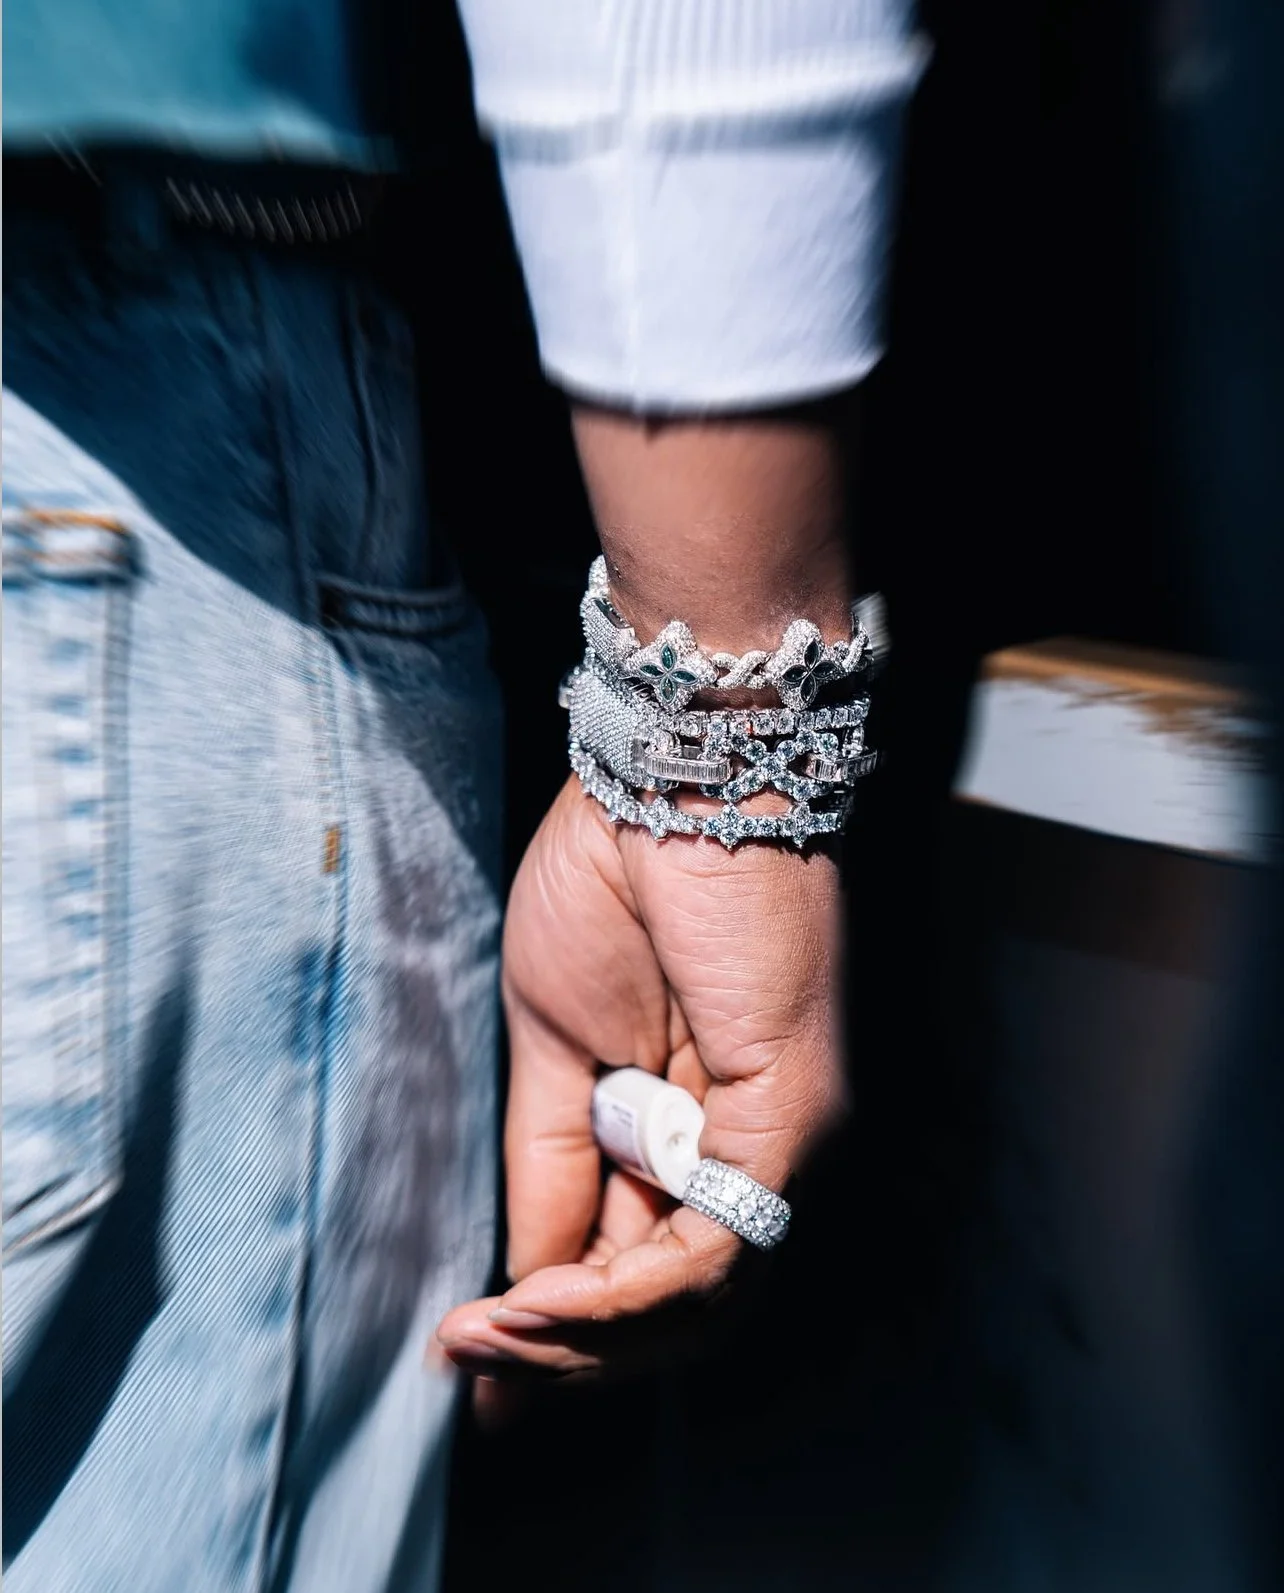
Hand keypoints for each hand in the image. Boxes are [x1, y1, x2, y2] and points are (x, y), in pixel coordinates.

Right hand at [435, 773, 846, 1383]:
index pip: (638, 1263)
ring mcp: (780, 1142)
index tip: (472, 1368)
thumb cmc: (610, 888)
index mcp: (689, 1129)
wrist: (667, 787)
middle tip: (471, 1357)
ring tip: (492, 1335)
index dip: (562, 1332)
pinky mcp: (792, 1122)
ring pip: (697, 1299)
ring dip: (584, 1338)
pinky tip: (541, 1303)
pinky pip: (718, 1249)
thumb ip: (548, 1168)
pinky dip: (624, 1295)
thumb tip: (517, 1280)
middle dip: (566, 1350)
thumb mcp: (551, 1049)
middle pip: (671, 1302)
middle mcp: (746, 1150)